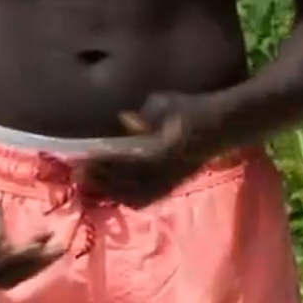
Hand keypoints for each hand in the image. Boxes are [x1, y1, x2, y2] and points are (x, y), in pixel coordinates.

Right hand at [0, 152, 61, 288]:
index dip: (19, 260)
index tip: (41, 242)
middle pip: (4, 277)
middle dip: (33, 266)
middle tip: (58, 246)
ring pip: (9, 273)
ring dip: (35, 264)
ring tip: (56, 244)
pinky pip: (10, 261)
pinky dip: (30, 255)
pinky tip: (45, 237)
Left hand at [75, 92, 226, 208]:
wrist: (222, 125)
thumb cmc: (190, 108)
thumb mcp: (165, 103)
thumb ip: (146, 115)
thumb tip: (125, 120)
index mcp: (165, 149)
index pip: (128, 162)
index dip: (106, 164)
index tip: (85, 161)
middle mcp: (168, 169)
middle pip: (129, 182)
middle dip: (103, 181)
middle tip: (79, 176)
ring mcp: (173, 179)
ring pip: (139, 194)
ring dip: (114, 192)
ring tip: (93, 186)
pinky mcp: (176, 184)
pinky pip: (151, 197)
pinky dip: (132, 199)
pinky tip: (119, 197)